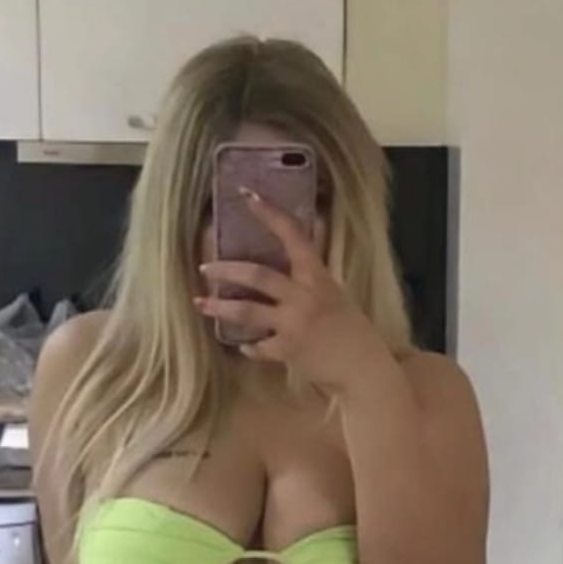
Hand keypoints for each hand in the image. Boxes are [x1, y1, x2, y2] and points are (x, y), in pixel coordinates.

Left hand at [194, 191, 391, 393]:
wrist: (363, 368)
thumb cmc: (352, 329)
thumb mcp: (334, 293)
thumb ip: (311, 274)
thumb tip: (303, 242)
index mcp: (318, 276)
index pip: (293, 236)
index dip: (270, 214)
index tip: (247, 196)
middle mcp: (304, 296)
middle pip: (257, 275)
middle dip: (226, 270)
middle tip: (204, 268)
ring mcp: (294, 324)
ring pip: (247, 311)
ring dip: (220, 307)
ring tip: (199, 304)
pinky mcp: (288, 350)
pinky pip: (258, 346)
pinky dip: (249, 346)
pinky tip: (244, 345)